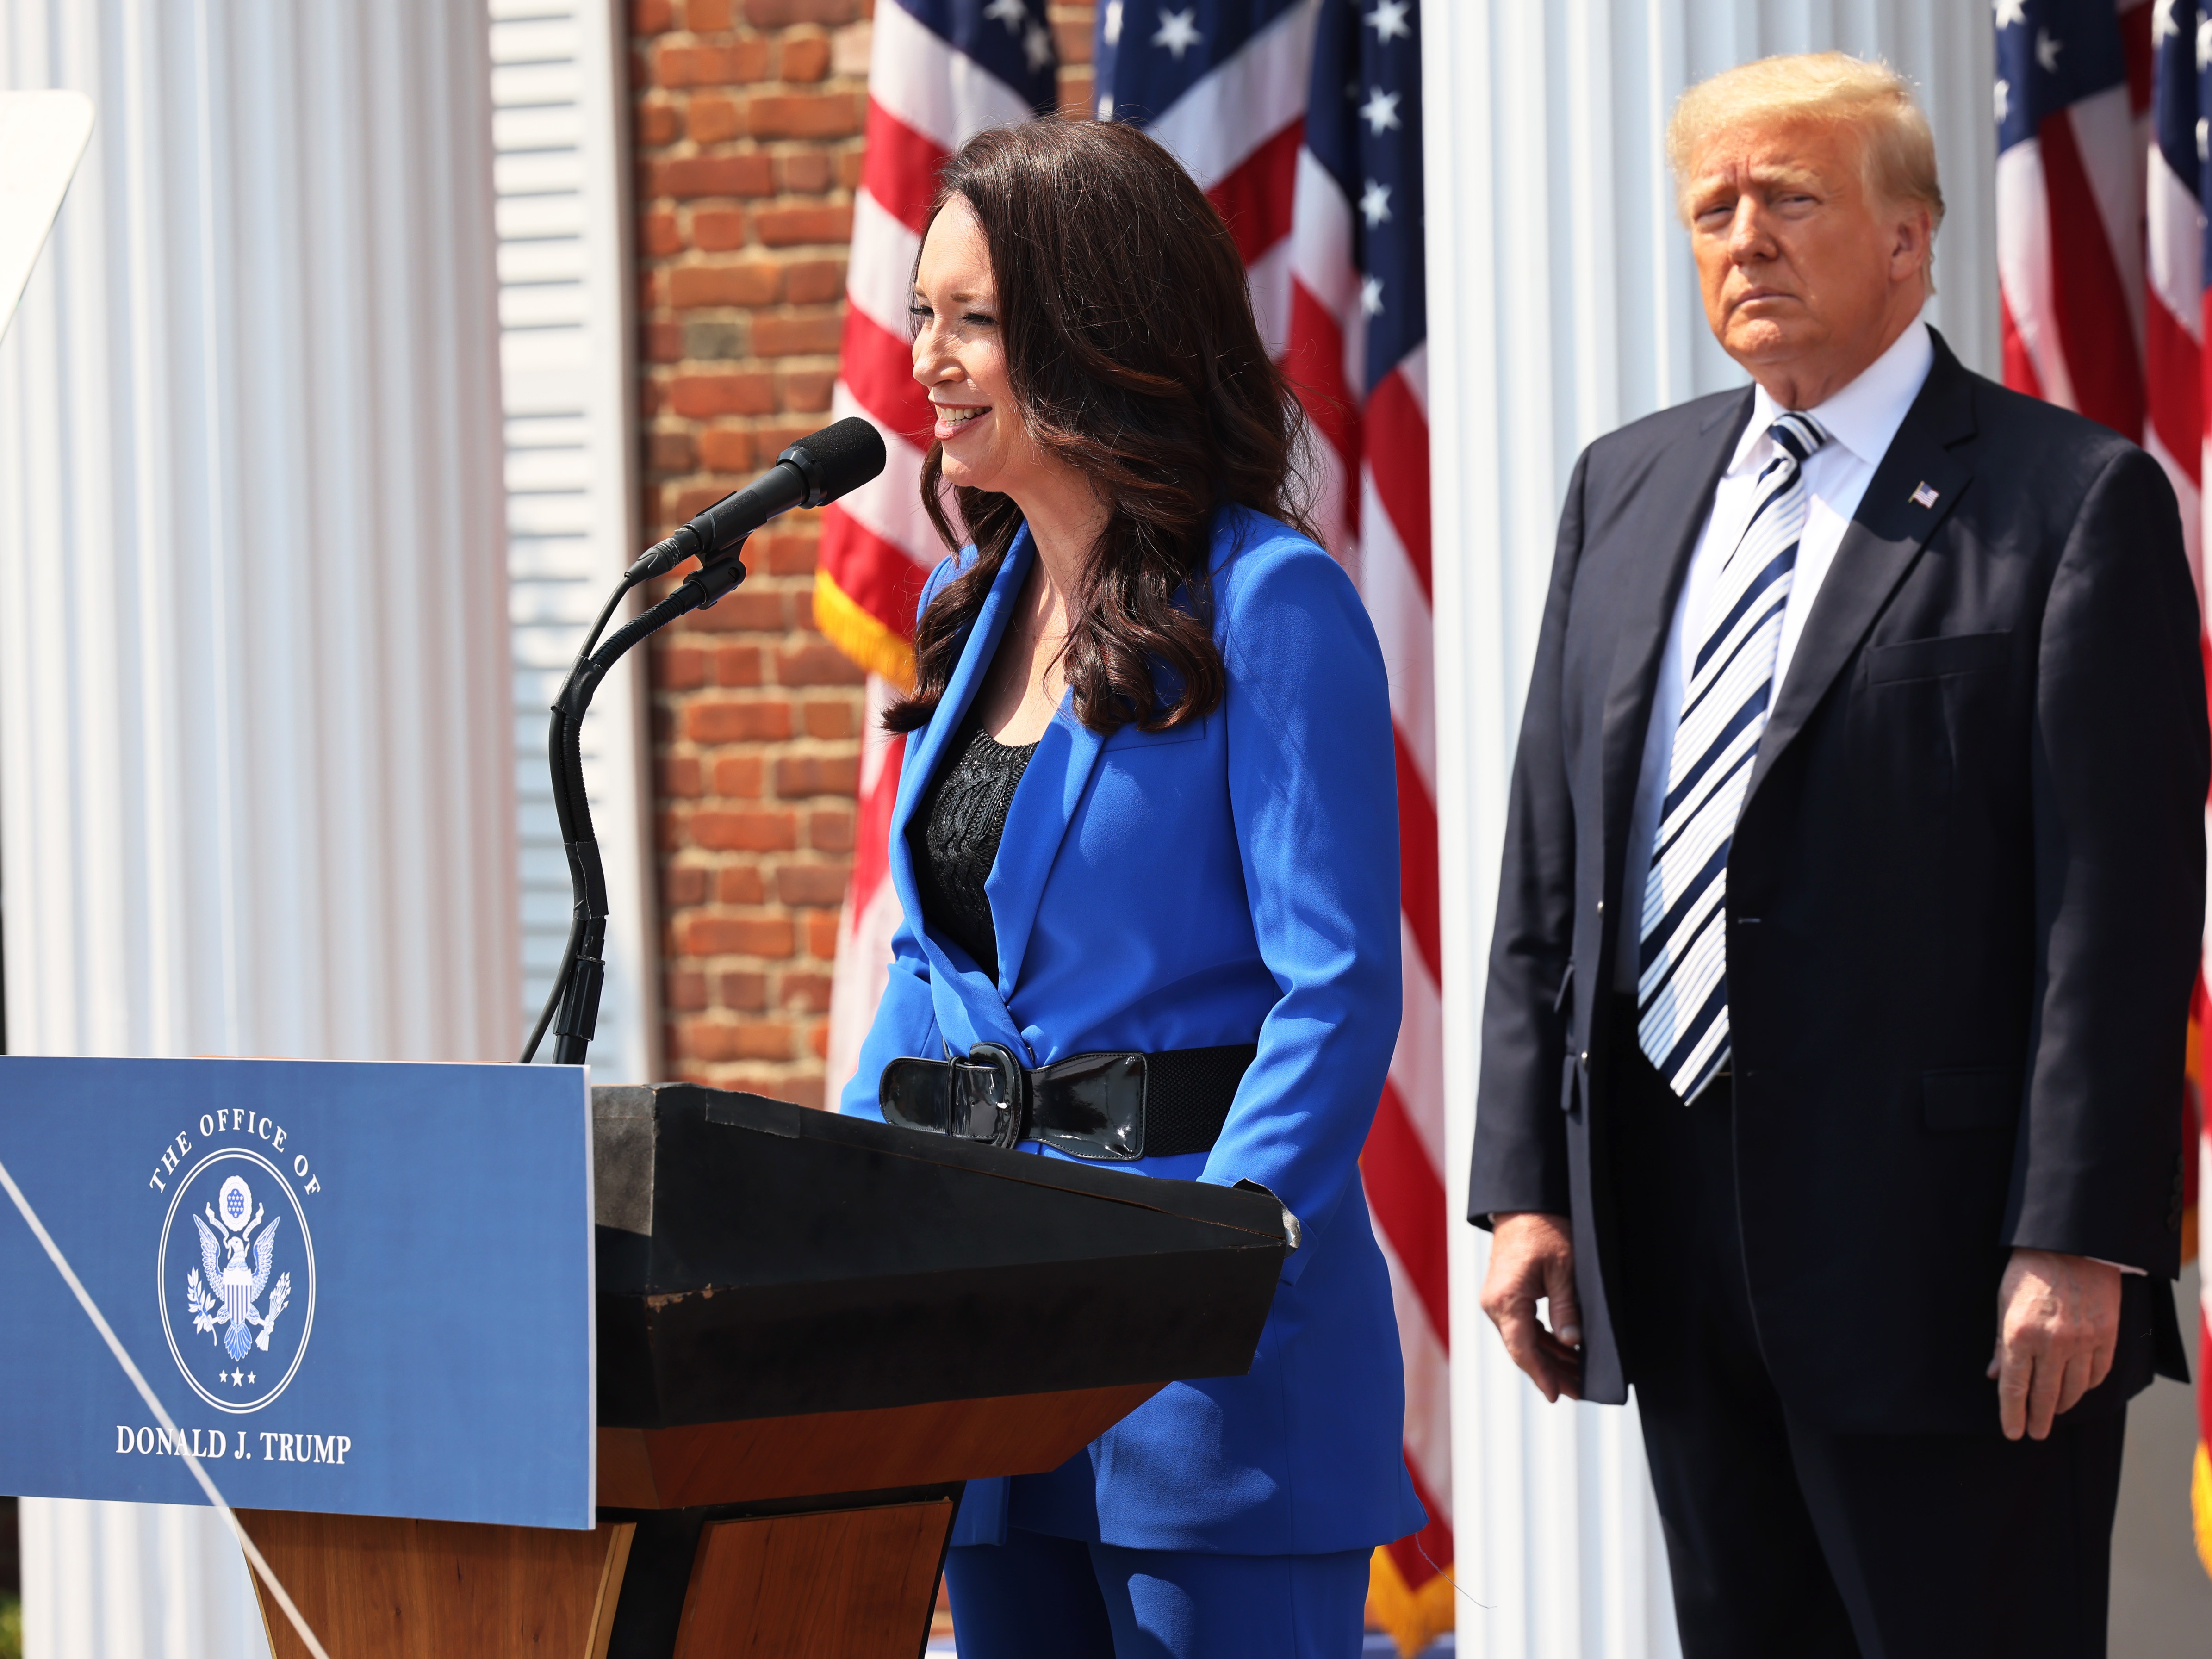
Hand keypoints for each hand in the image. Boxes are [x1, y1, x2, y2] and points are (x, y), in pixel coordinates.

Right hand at [1479, 1212, 1581, 1401]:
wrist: (1524, 1203)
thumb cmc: (1545, 1229)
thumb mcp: (1564, 1268)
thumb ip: (1566, 1309)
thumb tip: (1571, 1344)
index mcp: (1506, 1299)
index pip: (1522, 1349)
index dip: (1541, 1376)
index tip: (1557, 1396)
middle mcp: (1494, 1303)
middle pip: (1522, 1349)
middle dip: (1550, 1373)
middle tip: (1578, 1392)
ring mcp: (1497, 1299)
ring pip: (1522, 1340)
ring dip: (1548, 1358)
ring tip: (1576, 1377)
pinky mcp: (1504, 1294)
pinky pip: (1522, 1326)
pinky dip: (1542, 1341)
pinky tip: (1564, 1352)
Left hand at [1986, 1248, 2119, 1440]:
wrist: (2071, 1246)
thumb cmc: (2029, 1272)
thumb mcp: (2004, 1303)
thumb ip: (2002, 1344)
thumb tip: (1996, 1376)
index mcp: (2020, 1334)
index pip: (2015, 1388)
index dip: (2012, 1414)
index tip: (2012, 1433)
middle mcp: (2052, 1343)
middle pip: (2045, 1395)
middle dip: (2038, 1419)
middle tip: (2035, 1433)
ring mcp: (2083, 1341)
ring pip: (2074, 1389)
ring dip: (2062, 1405)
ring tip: (2053, 1413)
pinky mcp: (2106, 1336)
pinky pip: (2097, 1374)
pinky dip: (2086, 1387)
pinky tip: (2077, 1391)